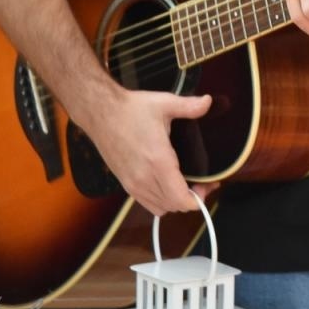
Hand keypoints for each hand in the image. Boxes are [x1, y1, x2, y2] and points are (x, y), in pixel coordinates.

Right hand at [77, 87, 211, 215]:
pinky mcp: (124, 183)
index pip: (180, 198)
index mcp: (158, 162)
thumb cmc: (132, 109)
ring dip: (175, 201)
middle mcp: (145, 178)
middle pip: (173, 206)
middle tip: (201, 182)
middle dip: (192, 199)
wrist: (100, 113)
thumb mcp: (164, 103)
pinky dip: (160, 200)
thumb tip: (208, 101)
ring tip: (185, 184)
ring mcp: (132, 183)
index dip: (199, 199)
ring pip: (160, 207)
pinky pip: (146, 202)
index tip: (208, 185)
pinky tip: (166, 184)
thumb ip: (189, 106)